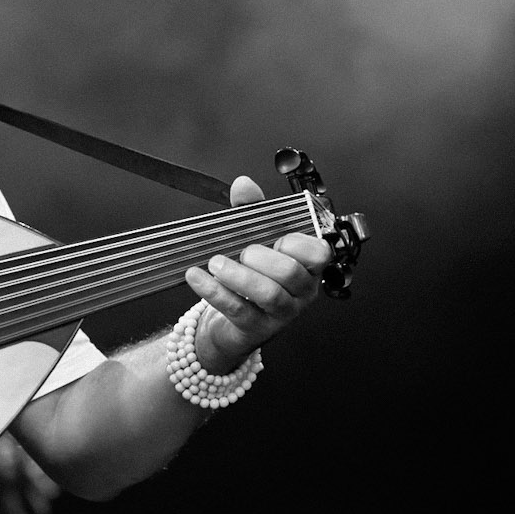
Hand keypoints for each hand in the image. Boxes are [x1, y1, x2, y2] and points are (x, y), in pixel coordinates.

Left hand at [185, 174, 332, 369]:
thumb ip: (252, 210)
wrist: (234, 323)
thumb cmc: (252, 275)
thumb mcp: (254, 239)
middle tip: (242, 252)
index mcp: (309, 266)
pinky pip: (238, 310)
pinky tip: (196, 276)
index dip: (296, 242)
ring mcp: (282, 314)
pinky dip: (214, 291)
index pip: (319, 252)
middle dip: (262, 258)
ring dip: (239, 275)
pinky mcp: (257, 329)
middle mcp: (302, 291)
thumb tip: (244, 184)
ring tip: (215, 262)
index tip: (275, 237)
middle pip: (291, 273)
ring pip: (268, 294)